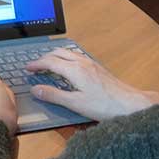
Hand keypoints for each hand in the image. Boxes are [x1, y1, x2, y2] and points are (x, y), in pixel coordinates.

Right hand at [26, 48, 158, 121]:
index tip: (27, 68)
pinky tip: (68, 67)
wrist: (130, 104)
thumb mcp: (76, 104)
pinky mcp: (97, 67)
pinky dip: (65, 57)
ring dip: (55, 56)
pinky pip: (76, 55)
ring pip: (68, 52)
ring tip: (48, 64)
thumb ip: (54, 95)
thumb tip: (36, 89)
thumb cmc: (105, 106)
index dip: (36, 64)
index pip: (49, 62)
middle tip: (35, 66)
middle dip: (44, 58)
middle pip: (57, 53)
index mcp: (74, 70)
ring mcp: (91, 63)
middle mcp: (82, 62)